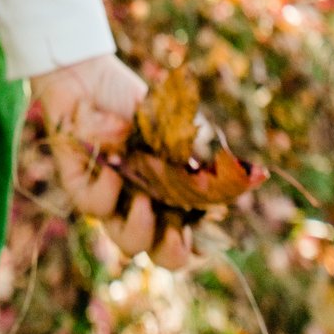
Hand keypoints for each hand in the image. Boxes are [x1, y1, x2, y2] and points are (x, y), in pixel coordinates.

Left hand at [29, 52, 192, 268]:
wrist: (91, 78)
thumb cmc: (138, 104)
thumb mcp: (179, 123)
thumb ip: (206, 152)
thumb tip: (251, 174)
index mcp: (171, 197)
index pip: (191, 238)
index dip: (200, 248)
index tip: (205, 240)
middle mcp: (144, 207)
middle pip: (162, 255)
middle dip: (173, 253)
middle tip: (176, 233)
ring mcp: (114, 202)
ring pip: (127, 243)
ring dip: (140, 227)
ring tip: (142, 198)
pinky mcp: (81, 188)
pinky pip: (94, 207)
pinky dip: (105, 190)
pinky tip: (110, 164)